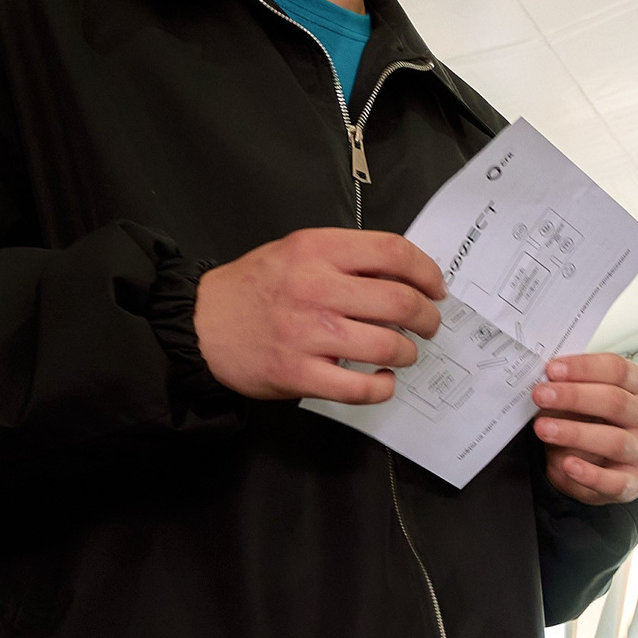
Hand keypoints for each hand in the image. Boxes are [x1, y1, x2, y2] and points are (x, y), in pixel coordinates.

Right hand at [196, 228, 446, 403]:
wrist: (201, 323)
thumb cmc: (256, 287)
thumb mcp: (297, 252)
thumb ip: (346, 259)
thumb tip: (406, 275)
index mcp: (316, 249)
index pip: (393, 252)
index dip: (427, 272)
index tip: (435, 288)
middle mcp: (314, 288)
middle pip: (401, 302)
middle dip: (428, 318)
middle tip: (428, 325)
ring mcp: (308, 333)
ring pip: (388, 346)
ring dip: (407, 353)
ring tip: (401, 352)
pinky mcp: (300, 373)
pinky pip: (361, 387)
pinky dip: (383, 387)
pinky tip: (381, 380)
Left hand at [535, 352, 637, 504]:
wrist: (592, 463)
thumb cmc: (587, 422)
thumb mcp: (577, 399)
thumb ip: (566, 388)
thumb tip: (544, 383)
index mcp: (636, 387)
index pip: (617, 370)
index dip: (584, 368)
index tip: (552, 369)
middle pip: (617, 402)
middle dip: (574, 397)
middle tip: (541, 395)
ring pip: (615, 441)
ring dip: (575, 434)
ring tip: (544, 429)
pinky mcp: (632, 482)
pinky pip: (614, 481)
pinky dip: (590, 474)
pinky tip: (568, 465)